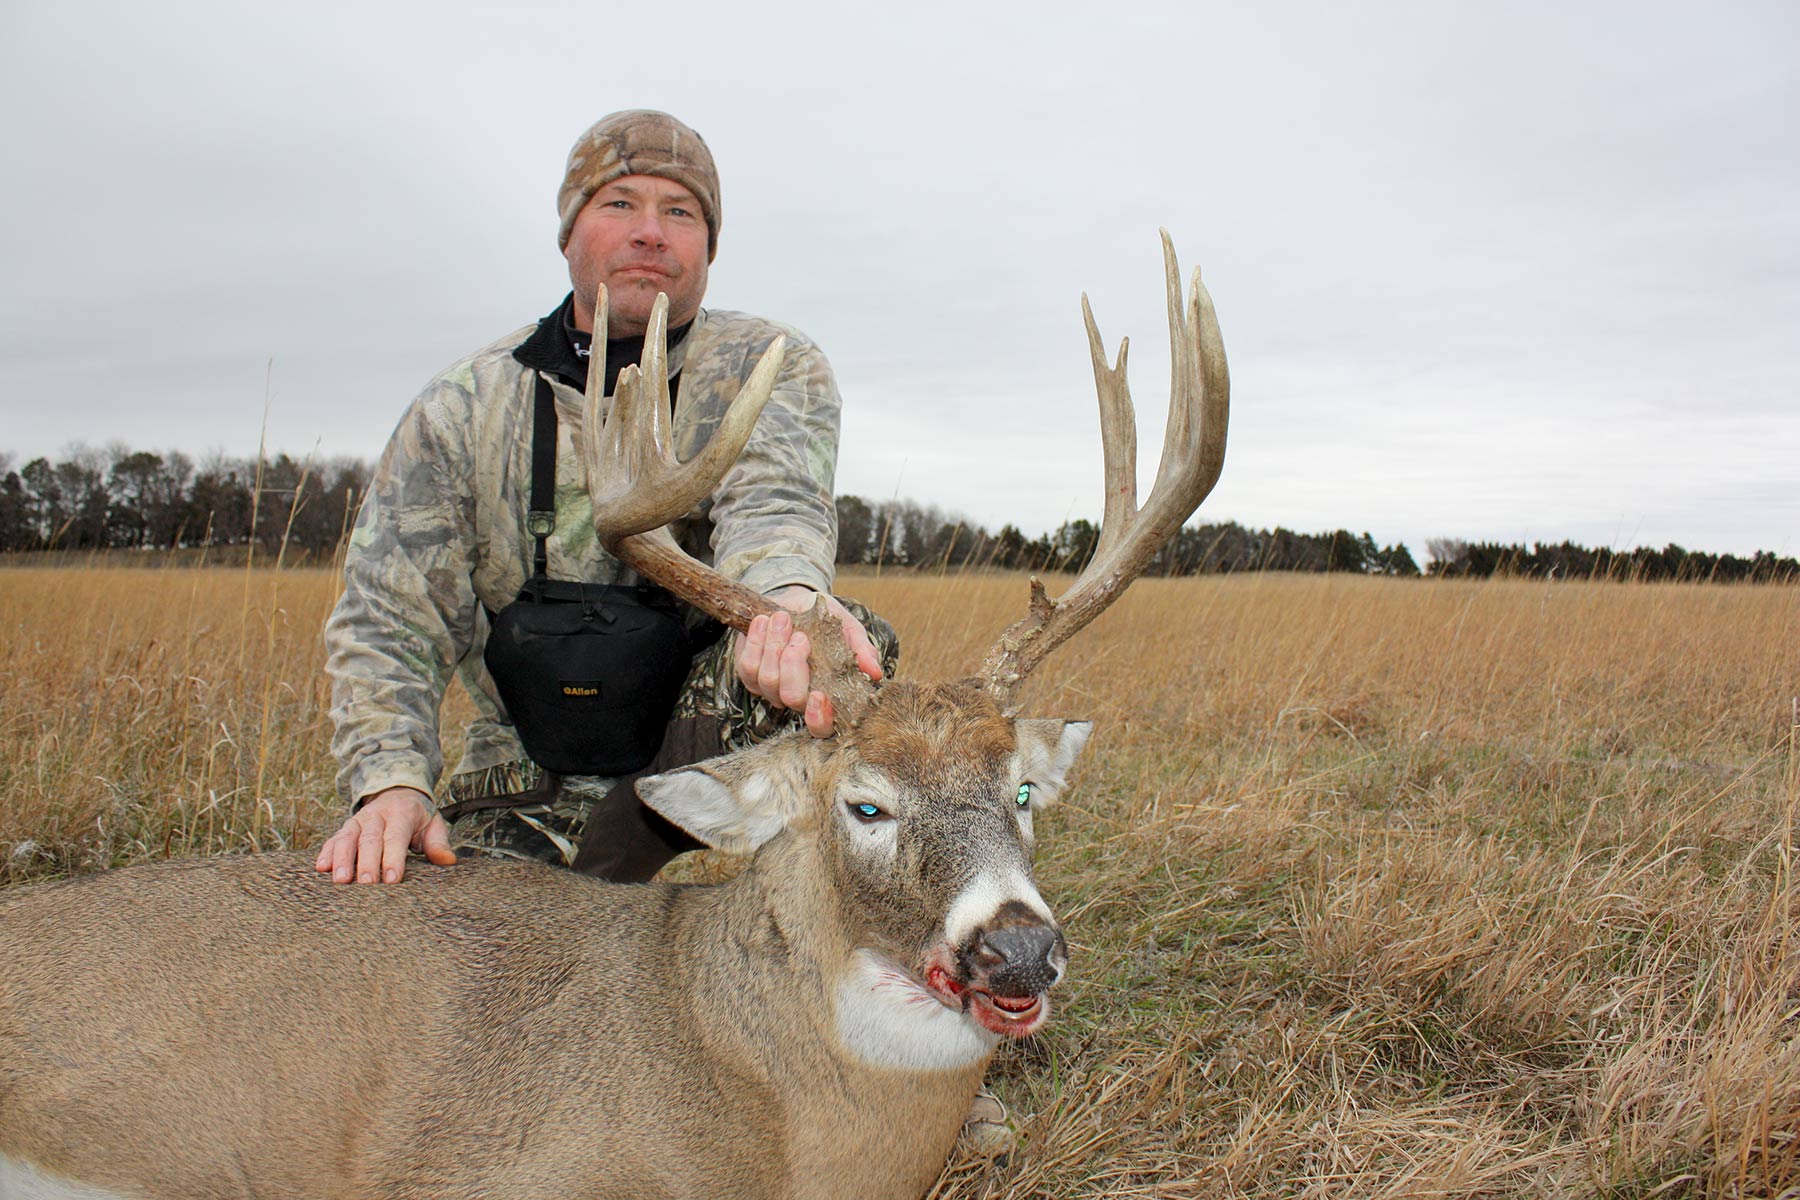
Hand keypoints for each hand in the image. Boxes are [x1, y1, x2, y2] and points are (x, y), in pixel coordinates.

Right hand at [314, 786, 456, 883]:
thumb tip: (448, 861)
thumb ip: (438, 843)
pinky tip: (321, 867)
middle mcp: (376, 815)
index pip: (396, 837)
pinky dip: (327, 852)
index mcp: (401, 814)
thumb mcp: (434, 824)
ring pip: (347, 838)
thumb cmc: (418, 816)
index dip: (394, 858)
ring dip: (342, 859)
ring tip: (341, 880)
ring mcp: (358, 820)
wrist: (398, 792)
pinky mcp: (345, 828)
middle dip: (367, 863)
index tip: (393, 879)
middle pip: (370, 840)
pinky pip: (333, 839)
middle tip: (366, 885)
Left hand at [735, 587, 882, 736]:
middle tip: (801, 637)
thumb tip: (875, 672)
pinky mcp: (749, 674)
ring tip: (783, 618)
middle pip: (791, 697)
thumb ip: (862, 650)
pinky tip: (763, 622)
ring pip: (768, 680)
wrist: (793, 602)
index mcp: (825, 695)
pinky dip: (756, 640)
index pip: (821, 727)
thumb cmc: (824, 621)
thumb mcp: (848, 629)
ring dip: (774, 645)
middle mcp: (797, 697)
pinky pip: (747, 666)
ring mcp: (771, 689)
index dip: (819, 718)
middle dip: (794, 665)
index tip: (820, 695)